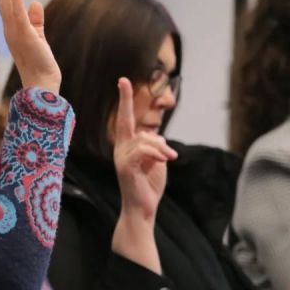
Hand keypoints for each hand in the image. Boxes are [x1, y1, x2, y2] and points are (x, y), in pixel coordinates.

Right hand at [0, 0, 59, 92]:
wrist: (42, 84)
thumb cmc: (40, 64)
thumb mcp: (38, 38)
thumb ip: (36, 21)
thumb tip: (35, 2)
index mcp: (12, 29)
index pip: (6, 2)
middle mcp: (9, 29)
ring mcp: (15, 32)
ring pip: (7, 1)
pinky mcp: (24, 35)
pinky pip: (17, 13)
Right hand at [110, 78, 176, 273]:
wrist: (143, 209)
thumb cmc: (149, 186)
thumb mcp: (157, 162)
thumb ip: (156, 147)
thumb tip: (157, 138)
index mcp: (127, 147)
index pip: (124, 120)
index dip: (124, 100)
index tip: (122, 81)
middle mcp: (120, 149)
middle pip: (127, 121)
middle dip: (123, 99)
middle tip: (122, 80)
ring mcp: (120, 157)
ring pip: (144, 138)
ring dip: (161, 147)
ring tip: (169, 159)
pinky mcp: (125, 166)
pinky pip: (144, 150)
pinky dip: (158, 153)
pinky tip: (166, 161)